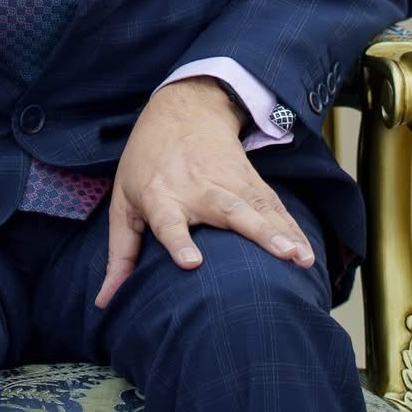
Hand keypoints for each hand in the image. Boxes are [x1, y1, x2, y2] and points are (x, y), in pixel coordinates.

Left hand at [95, 77, 314, 308]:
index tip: (191, 262)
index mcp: (161, 196)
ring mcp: (228, 182)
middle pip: (229, 211)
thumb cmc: (146, 162)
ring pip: (259, 208)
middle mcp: (197, 189)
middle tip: (280, 256)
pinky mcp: (249, 180)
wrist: (183, 109)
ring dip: (283, 233)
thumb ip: (120, 254)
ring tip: (301, 258)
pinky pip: (273, 208)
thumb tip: (105, 302)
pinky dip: (291, 229)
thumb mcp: (124, 201)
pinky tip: (306, 252)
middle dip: (256, 234)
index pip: (169, 221)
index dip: (178, 241)